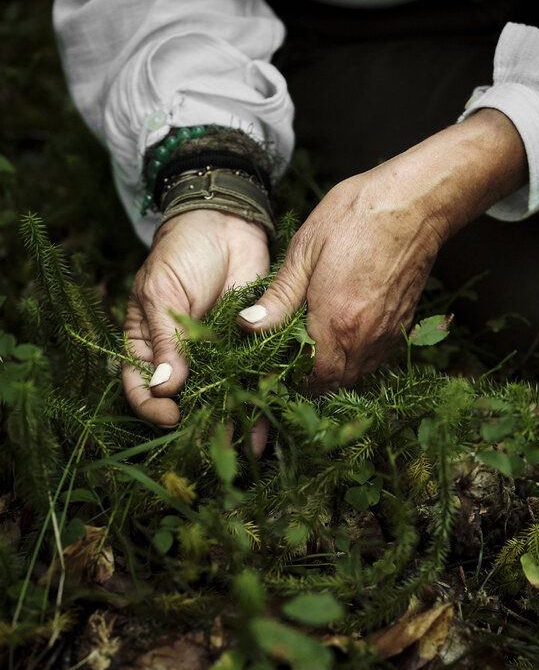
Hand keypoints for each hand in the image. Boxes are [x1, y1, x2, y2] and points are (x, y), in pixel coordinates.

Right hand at [123, 209, 268, 426]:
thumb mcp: (163, 293)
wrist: (225, 224)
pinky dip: (260, 401)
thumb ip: (167, 340)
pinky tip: (268, 422)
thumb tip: (164, 386)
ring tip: (248, 444)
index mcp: (147, 344)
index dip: (151, 406)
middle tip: (211, 446)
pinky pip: (253, 381)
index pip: (139, 386)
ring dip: (233, 422)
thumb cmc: (182, 253)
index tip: (169, 415)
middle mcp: (180, 358)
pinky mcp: (248, 348)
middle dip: (197, 425)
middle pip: (183, 402)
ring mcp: (215, 356)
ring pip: (221, 398)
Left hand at [238, 109, 527, 391]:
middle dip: (314, 381)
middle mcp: (365, 336)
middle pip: (337, 382)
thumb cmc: (356, 216)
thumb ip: (279, 296)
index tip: (278, 371)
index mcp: (335, 320)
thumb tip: (247, 326)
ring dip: (337, 373)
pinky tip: (344, 342)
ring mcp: (388, 331)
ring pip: (359, 373)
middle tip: (292, 367)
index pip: (313, 376)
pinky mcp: (403, 322)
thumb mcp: (305, 249)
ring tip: (315, 358)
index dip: (294, 380)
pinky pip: (378, 357)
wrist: (414, 203)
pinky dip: (359, 360)